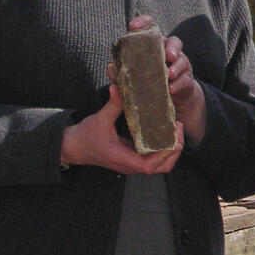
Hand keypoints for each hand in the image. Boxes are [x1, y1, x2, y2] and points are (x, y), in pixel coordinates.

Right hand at [60, 83, 184, 175]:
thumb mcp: (100, 119)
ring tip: (176, 130)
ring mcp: (132, 164)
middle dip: (174, 151)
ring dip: (171, 151)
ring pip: (160, 166)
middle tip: (179, 128)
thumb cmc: (86, 136)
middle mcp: (130, 165)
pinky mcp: (133, 159)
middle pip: (161, 168)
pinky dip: (164, 149)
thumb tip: (118, 86)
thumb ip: (112, 105)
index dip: (164, 154)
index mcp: (122, 158)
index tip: (173, 137)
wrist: (74, 147)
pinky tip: (167, 133)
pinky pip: (154, 160)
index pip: (148, 166)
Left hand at [117, 15, 206, 147]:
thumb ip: (120, 71)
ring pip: (182, 60)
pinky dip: (177, 84)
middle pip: (173, 41)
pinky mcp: (185, 80)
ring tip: (169, 74)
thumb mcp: (133, 74)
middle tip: (167, 56)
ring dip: (176, 66)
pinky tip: (170, 89)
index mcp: (154, 45)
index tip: (132, 26)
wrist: (169, 97)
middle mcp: (168, 51)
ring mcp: (179, 64)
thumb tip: (111, 71)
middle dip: (171, 47)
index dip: (143, 22)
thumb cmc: (148, 79)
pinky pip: (184, 80)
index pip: (151, 27)